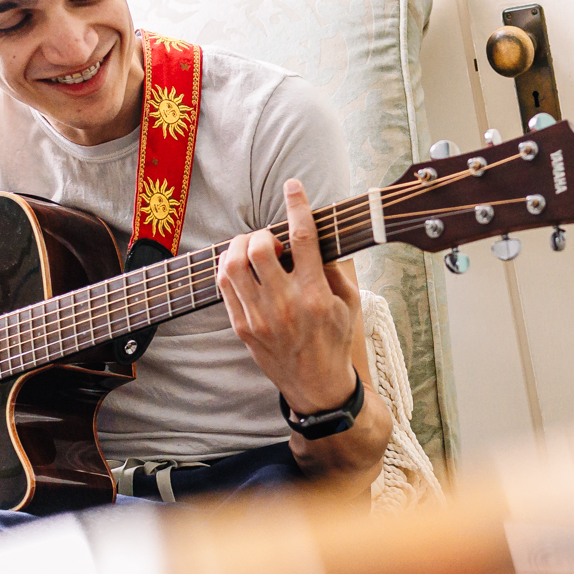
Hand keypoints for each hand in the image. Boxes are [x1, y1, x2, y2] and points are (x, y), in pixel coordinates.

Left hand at [217, 178, 360, 412]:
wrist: (316, 387)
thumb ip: (335, 269)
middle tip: (271, 241)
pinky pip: (224, 286)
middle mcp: (284, 304)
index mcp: (315, 295)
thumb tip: (317, 240)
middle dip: (262, 234)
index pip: (302, 239)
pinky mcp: (242, 327)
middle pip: (258, 248)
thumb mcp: (349, 304)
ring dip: (240, 247)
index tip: (293, 186)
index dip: (297, 206)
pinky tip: (242, 269)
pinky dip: (230, 268)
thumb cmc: (335, 341)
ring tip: (253, 251)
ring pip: (232, 265)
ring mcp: (259, 317)